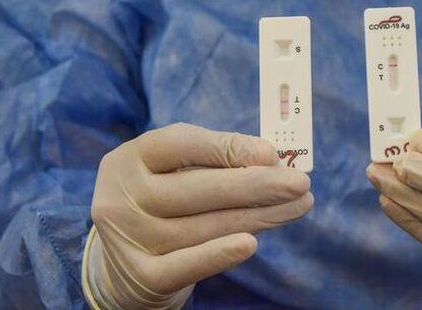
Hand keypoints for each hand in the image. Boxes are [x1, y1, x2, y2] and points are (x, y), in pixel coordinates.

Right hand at [84, 123, 313, 309]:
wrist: (123, 263)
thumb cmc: (163, 203)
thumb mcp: (174, 172)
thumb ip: (213, 162)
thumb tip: (270, 159)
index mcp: (130, 158)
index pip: (180, 144)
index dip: (228, 147)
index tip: (271, 154)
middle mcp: (122, 197)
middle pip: (196, 188)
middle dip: (255, 185)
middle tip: (300, 184)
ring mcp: (128, 239)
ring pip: (202, 227)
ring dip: (257, 217)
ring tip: (297, 207)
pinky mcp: (141, 276)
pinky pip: (185, 266)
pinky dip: (218, 254)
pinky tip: (251, 244)